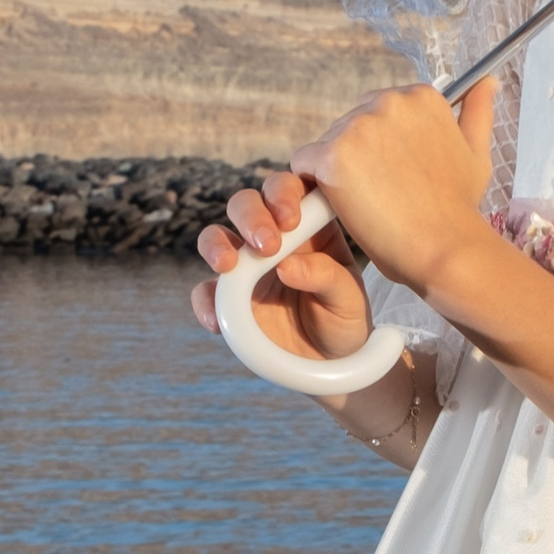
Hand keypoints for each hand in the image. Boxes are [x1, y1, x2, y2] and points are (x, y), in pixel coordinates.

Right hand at [189, 170, 374, 359]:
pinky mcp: (228, 300)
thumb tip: (287, 266)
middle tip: (267, 244)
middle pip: (248, 203)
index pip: (291, 190)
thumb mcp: (349, 299)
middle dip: (251, 216)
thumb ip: (324, 278)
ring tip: (229, 266)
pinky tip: (218, 320)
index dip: (284, 193)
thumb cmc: (345, 319)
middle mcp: (273, 239)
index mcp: (309, 226)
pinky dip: (205, 301)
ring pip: (216, 236)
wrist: (330, 364)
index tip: (290, 219)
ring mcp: (246, 267)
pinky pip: (205, 291)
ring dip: (217, 244)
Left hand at [289, 78, 497, 294]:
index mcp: (421, 97)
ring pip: (328, 144)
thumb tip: (487, 82)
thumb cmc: (459, 207)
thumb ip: (477, 112)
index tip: (394, 174)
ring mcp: (359, 127)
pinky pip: (305, 163)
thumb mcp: (476, 152)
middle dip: (358, 156)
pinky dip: (314, 185)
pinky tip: (337, 205)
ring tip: (365, 203)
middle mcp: (389, 102)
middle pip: (350, 124)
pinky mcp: (333, 155)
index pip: (379, 111)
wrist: (444, 245)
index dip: (381, 147)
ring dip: (338, 171)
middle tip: (381, 193)